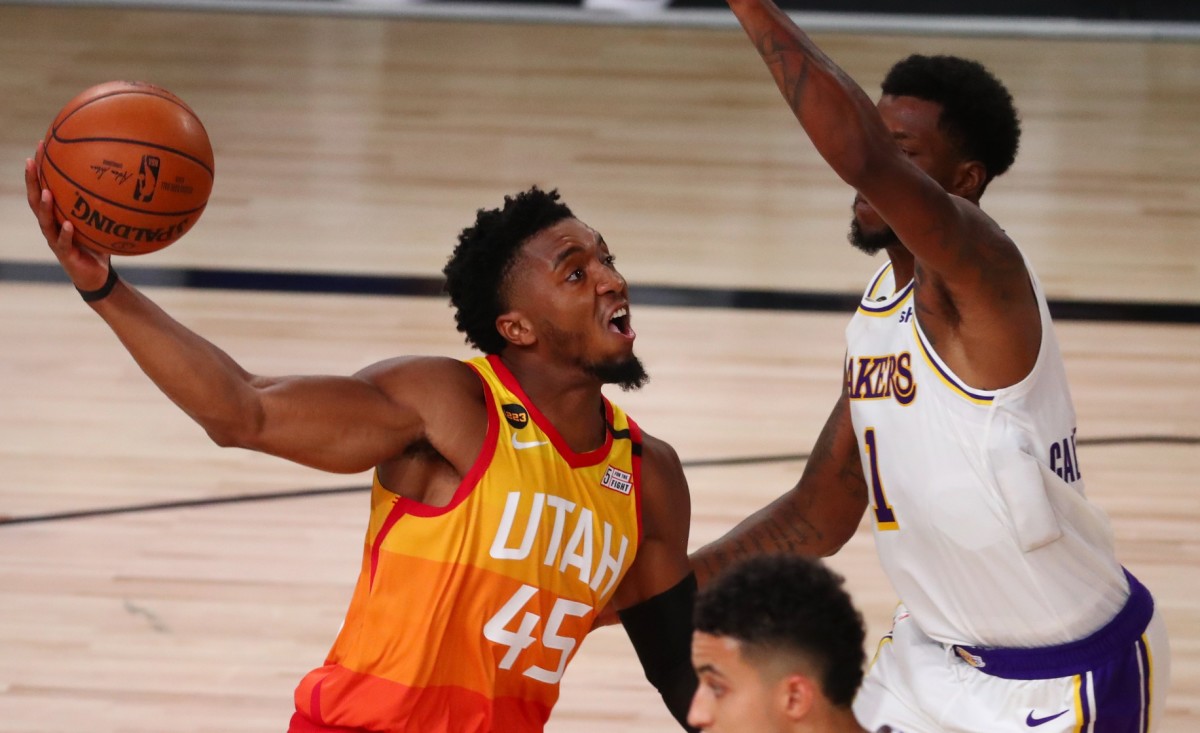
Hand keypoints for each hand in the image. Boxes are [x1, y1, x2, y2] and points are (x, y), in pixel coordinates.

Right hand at [25, 142, 110, 291]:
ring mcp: (55, 240)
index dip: (40, 168)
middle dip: (32, 180)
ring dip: (45, 206)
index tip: (41, 145)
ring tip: (45, 191)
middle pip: (35, 199)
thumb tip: (124, 178)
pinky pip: (63, 243)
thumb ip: (105, 203)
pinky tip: (68, 224)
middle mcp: (51, 224)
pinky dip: (65, 233)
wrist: (96, 276)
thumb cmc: (97, 244)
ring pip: (45, 221)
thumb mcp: (100, 220)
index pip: (43, 186)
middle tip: (31, 161)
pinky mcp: (65, 255)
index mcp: (57, 214)